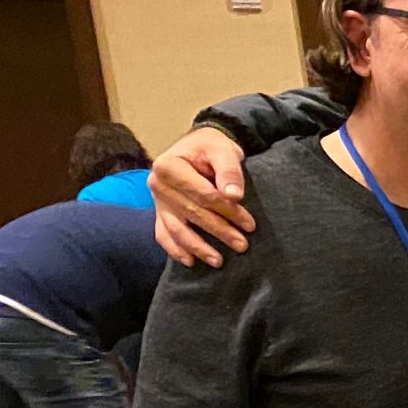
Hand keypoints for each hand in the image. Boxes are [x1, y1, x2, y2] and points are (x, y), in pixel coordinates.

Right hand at [151, 127, 255, 267]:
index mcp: (168, 166)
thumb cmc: (212, 147)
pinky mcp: (160, 211)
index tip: (249, 224)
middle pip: (192, 213)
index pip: (202, 195)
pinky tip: (190, 261)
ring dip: (197, 247)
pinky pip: (163, 233)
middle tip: (242, 245)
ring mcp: (157, 200)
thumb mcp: (223, 151)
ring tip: (218, 261)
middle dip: (219, 231)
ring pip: (176, 228)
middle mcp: (157, 184)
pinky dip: (175, 249)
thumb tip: (234, 196)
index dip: (227, 211)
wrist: (199, 146)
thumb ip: (229, 171)